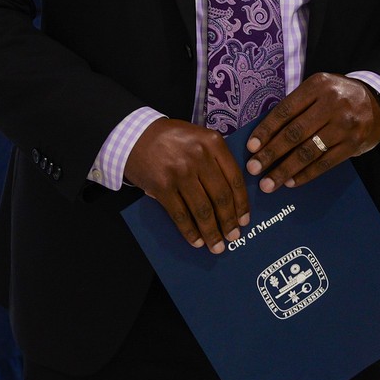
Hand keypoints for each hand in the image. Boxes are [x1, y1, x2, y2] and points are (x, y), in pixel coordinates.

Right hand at [122, 119, 250, 255]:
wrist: (134, 134)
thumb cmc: (170, 137)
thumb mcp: (199, 137)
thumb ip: (216, 159)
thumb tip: (232, 196)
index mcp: (213, 143)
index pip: (235, 179)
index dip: (241, 204)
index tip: (244, 220)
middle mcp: (199, 157)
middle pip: (221, 197)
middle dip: (229, 222)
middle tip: (233, 237)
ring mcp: (180, 172)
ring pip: (202, 209)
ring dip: (212, 232)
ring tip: (217, 245)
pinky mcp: (162, 186)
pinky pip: (180, 214)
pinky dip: (190, 231)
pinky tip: (196, 241)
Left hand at [245, 74, 379, 193]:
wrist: (377, 102)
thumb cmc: (337, 97)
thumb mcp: (318, 90)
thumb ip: (296, 107)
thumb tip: (265, 137)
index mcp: (318, 85)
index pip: (285, 111)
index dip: (266, 130)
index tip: (251, 147)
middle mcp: (332, 103)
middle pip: (295, 133)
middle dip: (271, 153)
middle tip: (254, 169)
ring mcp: (345, 124)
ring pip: (309, 151)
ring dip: (285, 169)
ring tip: (268, 183)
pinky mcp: (354, 143)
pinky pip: (325, 163)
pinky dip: (306, 174)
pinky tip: (292, 182)